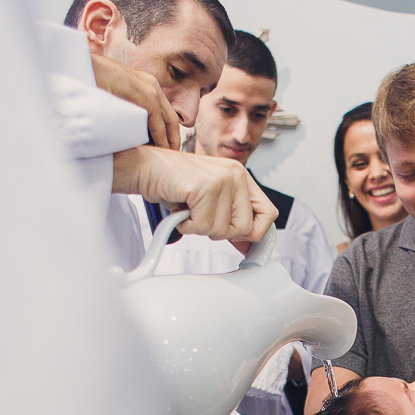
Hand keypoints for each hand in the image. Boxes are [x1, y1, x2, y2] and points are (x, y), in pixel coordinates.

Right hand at [90, 53, 179, 150]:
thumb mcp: (115, 94)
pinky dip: (161, 138)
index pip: (164, 111)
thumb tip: (128, 125)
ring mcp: (150, 89)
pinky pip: (158, 123)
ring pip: (168, 121)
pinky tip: (160, 149)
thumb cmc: (91, 80)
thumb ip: (126, 105)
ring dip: (169, 140)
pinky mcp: (146, 96)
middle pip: (171, 117)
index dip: (168, 130)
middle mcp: (152, 85)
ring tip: (167, 155)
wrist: (81, 66)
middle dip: (173, 137)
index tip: (167, 145)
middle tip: (172, 153)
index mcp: (145, 83)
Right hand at [113, 146, 277, 241]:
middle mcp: (236, 174)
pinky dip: (187, 225)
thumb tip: (250, 246)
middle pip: (245, 228)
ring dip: (199, 227)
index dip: (257, 233)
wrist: (146, 168)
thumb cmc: (175, 184)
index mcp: (241, 176)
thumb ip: (231, 219)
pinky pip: (203, 226)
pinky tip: (180, 209)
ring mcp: (222, 180)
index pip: (268, 213)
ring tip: (188, 209)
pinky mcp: (205, 187)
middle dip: (220, 232)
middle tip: (201, 217)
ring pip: (222, 230)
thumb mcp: (211, 202)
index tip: (244, 245)